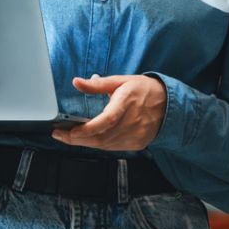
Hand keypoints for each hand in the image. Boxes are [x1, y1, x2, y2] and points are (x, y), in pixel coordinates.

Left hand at [52, 74, 166, 150]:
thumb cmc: (143, 90)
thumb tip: (77, 82)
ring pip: (104, 145)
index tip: (67, 130)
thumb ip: (98, 84)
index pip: (105, 121)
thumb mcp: (121, 81)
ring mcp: (135, 135)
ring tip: (71, 137)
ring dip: (85, 143)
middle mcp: (132, 121)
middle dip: (76, 139)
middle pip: (100, 137)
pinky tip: (90, 139)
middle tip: (60, 135)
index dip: (85, 129)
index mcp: (127, 102)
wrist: (168, 103)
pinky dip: (99, 145)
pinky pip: (113, 148)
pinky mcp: (137, 143)